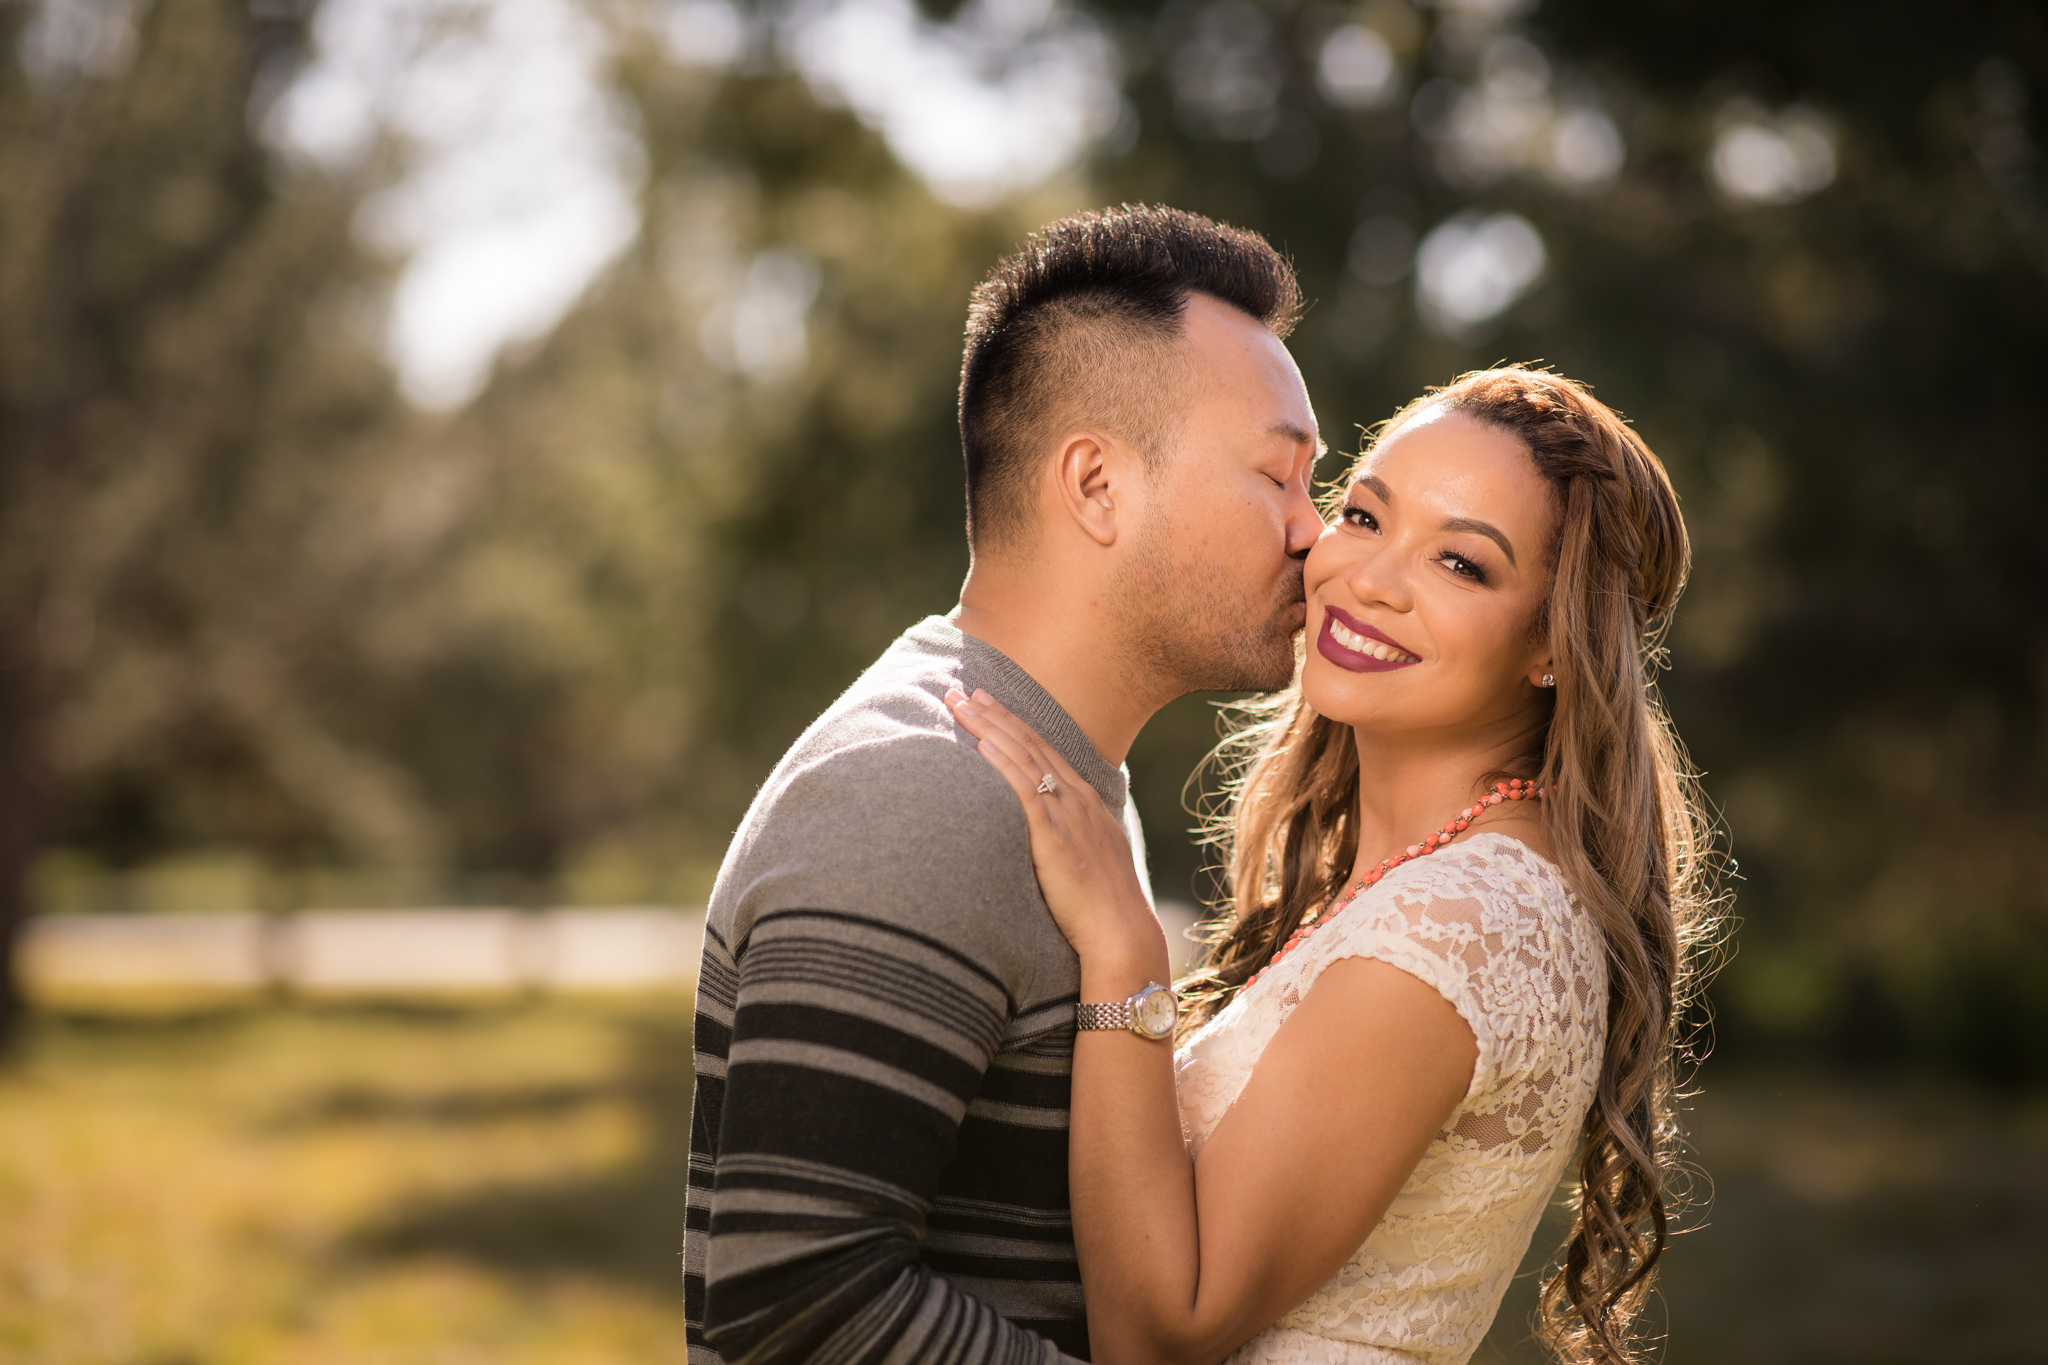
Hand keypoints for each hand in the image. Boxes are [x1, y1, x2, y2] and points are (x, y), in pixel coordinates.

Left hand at [946, 688, 1167, 977]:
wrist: (1121, 930)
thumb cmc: (1103, 907)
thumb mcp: (1090, 860)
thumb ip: (1069, 840)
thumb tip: (1048, 839)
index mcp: (1086, 802)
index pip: (1045, 750)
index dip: (1015, 724)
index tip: (990, 703)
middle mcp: (1077, 798)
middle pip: (1030, 744)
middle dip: (995, 713)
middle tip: (964, 689)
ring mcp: (1066, 812)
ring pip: (1022, 757)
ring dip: (989, 727)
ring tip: (960, 703)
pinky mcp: (1052, 834)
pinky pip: (1023, 789)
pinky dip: (1002, 762)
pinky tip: (981, 743)